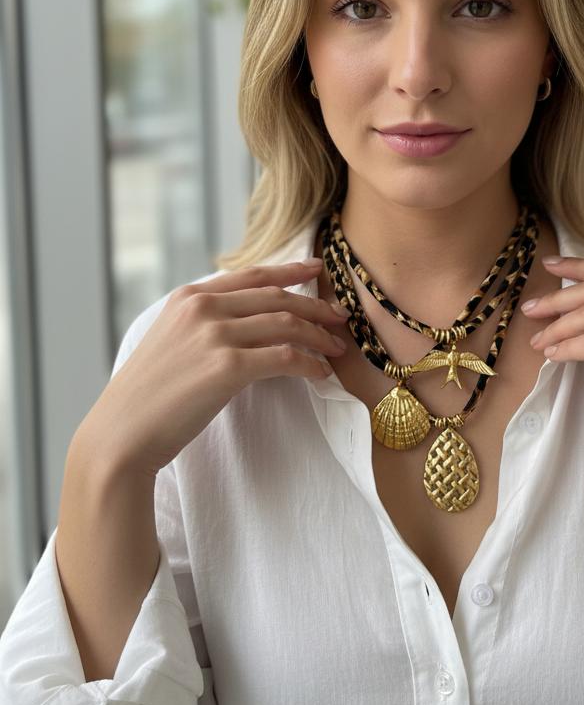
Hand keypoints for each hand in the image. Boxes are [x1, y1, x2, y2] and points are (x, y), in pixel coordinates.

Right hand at [74, 260, 348, 479]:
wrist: (121, 434)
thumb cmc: (146, 398)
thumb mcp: (170, 342)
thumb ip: (203, 324)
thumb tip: (248, 323)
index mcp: (188, 297)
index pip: (251, 275)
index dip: (289, 271)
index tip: (315, 270)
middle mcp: (202, 307)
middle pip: (276, 297)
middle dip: (315, 307)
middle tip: (341, 318)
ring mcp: (215, 334)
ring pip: (286, 324)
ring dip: (318, 336)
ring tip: (337, 348)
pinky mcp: (227, 366)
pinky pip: (285, 357)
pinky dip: (309, 363)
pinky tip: (320, 372)